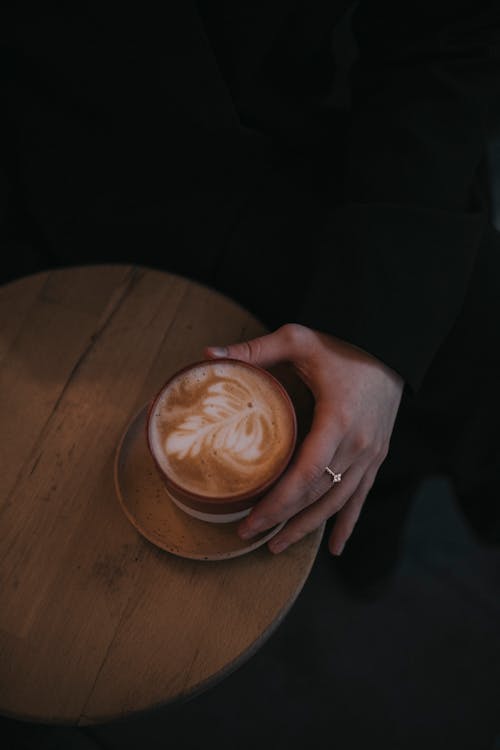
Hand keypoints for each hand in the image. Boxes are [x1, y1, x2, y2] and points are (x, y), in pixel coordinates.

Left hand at [204, 323, 403, 554]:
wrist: (391, 346)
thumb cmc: (343, 344)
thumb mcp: (299, 339)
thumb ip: (256, 349)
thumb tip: (208, 356)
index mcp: (338, 420)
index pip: (305, 474)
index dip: (277, 503)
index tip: (250, 520)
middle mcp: (358, 444)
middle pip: (318, 495)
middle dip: (282, 519)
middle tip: (249, 534)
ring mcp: (371, 454)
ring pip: (337, 503)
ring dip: (307, 527)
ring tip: (277, 546)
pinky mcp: (377, 456)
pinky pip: (360, 497)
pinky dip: (346, 523)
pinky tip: (335, 548)